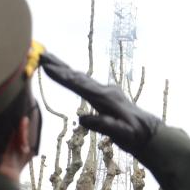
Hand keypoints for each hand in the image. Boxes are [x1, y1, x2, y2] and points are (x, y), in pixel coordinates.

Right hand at [40, 51, 161, 154]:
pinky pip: (85, 83)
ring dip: (63, 68)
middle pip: (78, 76)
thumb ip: (105, 126)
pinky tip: (65, 73)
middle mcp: (105, 91)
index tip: (46, 66)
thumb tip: (83, 119)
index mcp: (106, 99)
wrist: (149, 131)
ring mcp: (106, 91)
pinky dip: (72, 76)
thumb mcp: (122, 134)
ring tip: (47, 58)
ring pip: (81, 77)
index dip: (62, 77)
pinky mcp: (105, 94)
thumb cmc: (135, 135)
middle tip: (41, 54)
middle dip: (59, 66)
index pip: (80, 86)